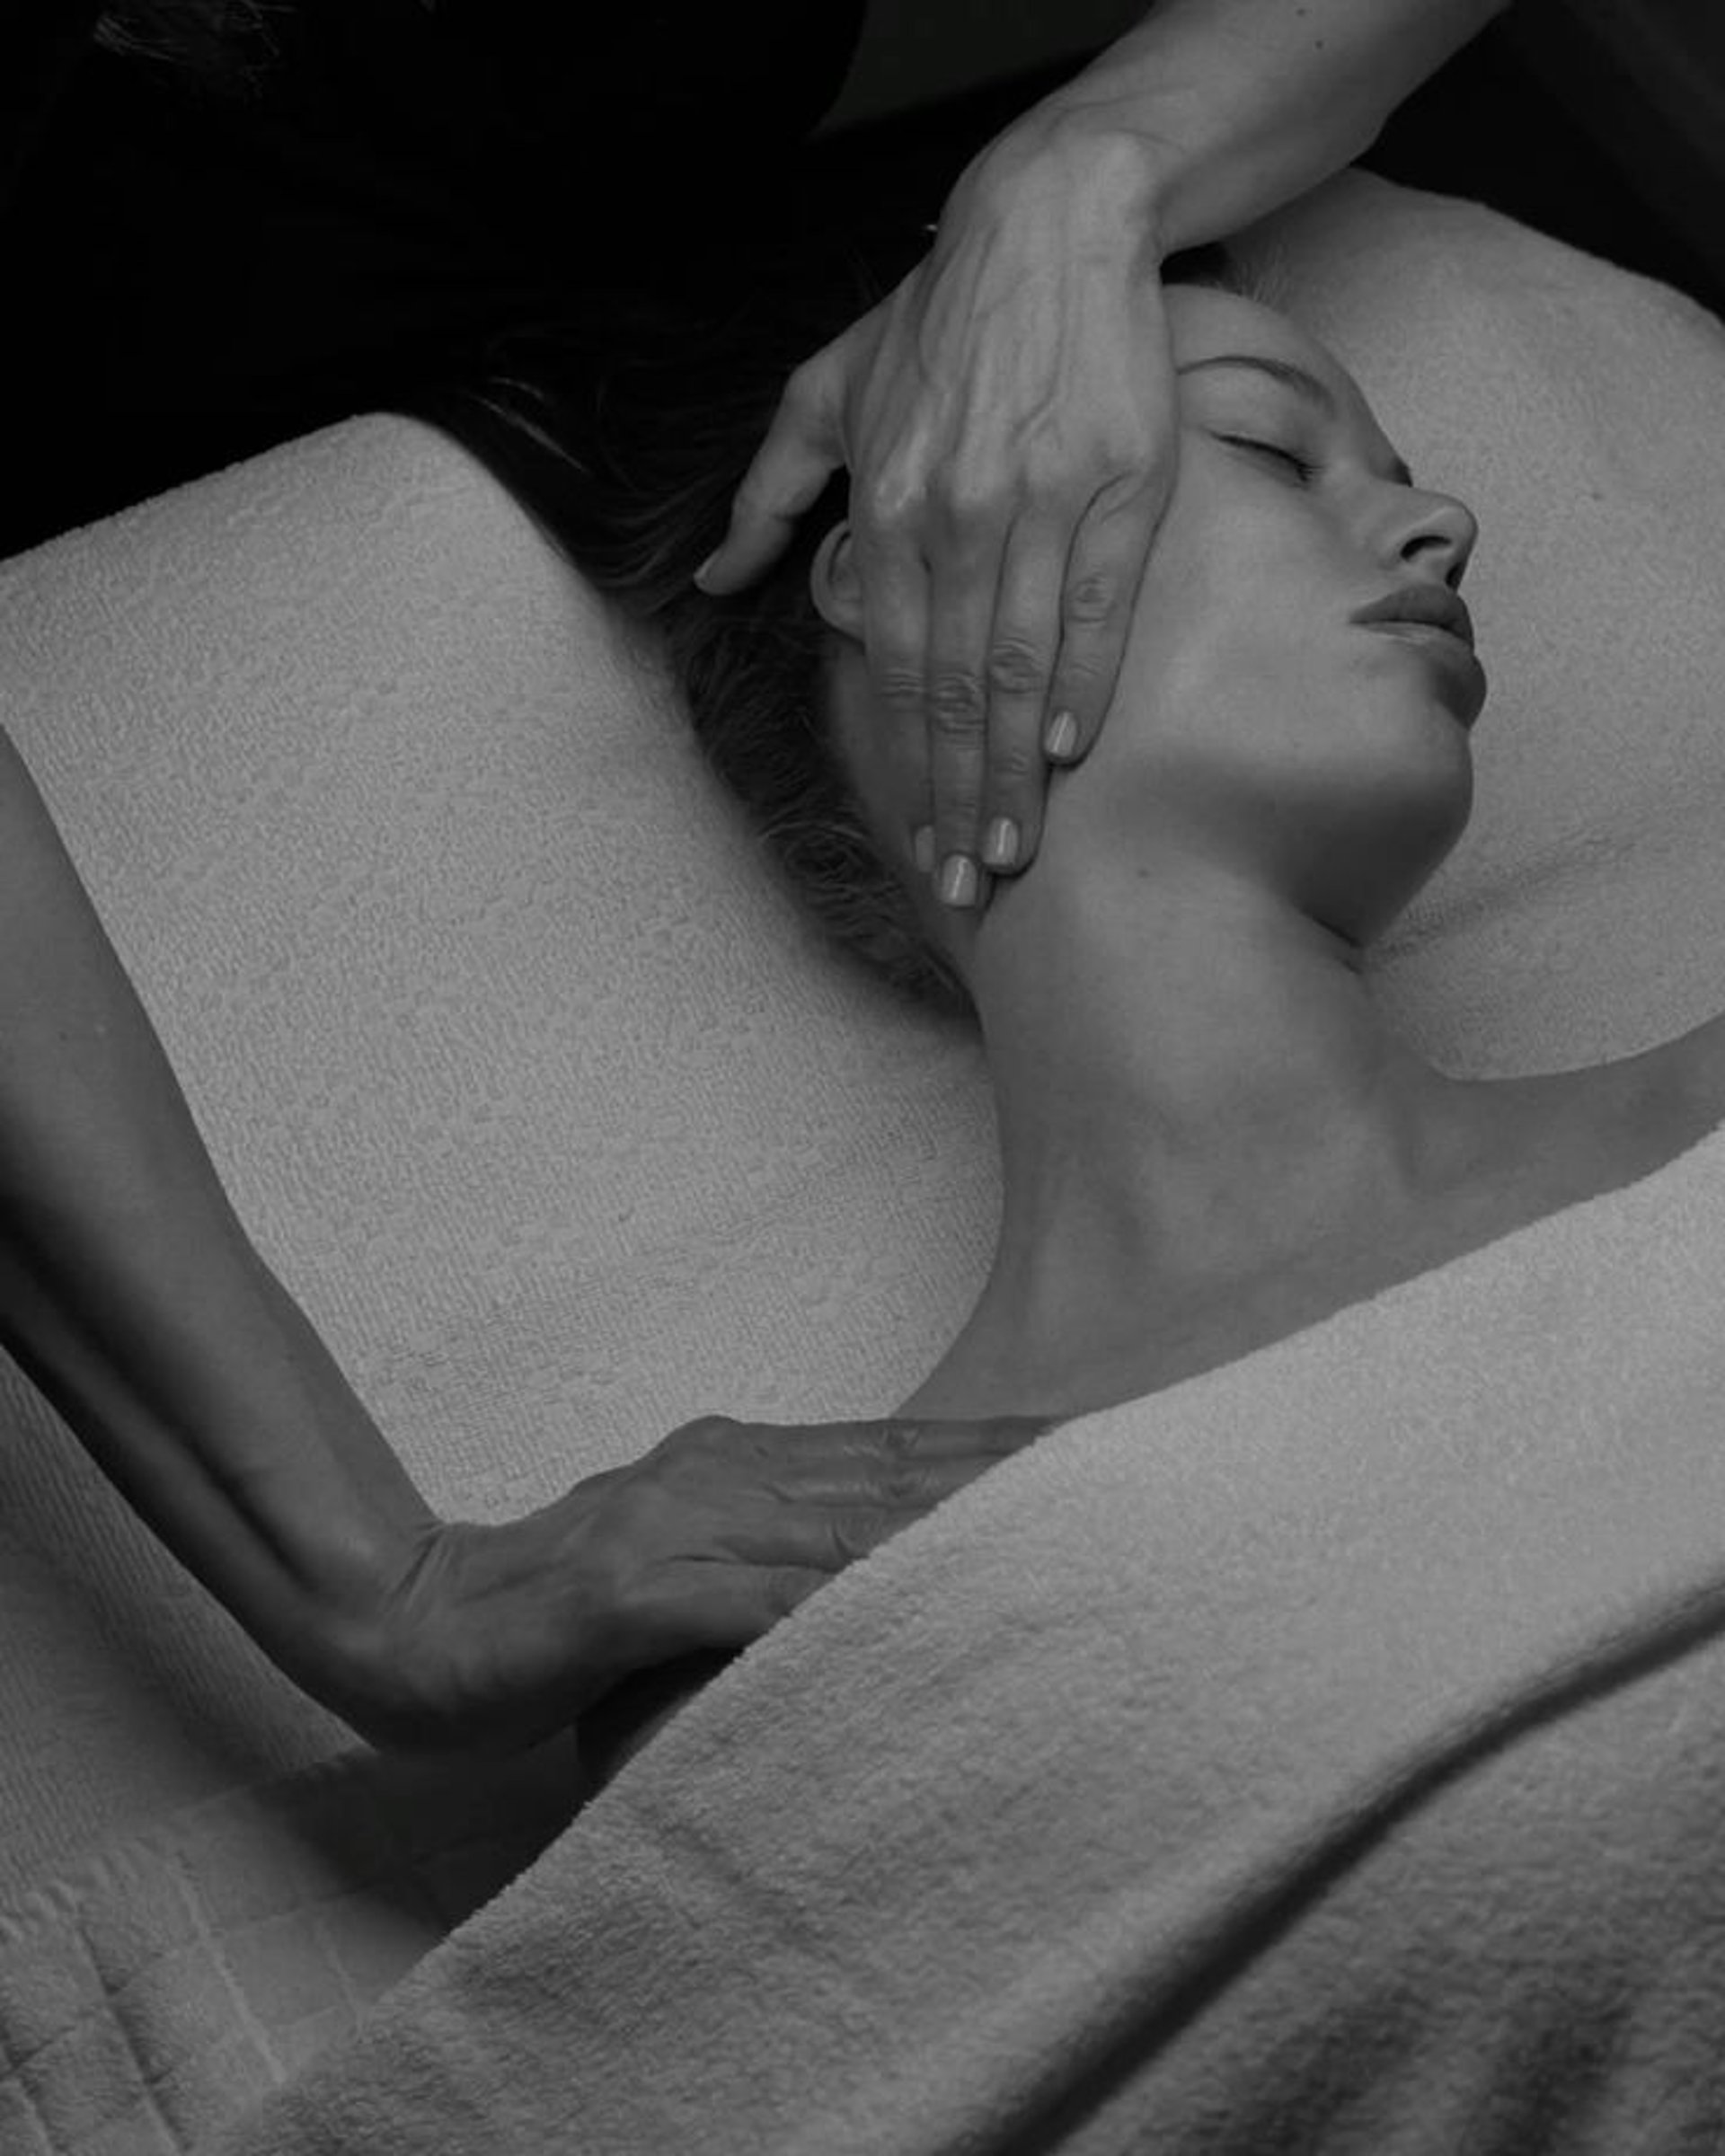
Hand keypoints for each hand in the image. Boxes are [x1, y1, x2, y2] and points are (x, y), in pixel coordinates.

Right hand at [349, 1410, 1057, 1759]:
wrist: (408, 1622)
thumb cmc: (551, 1612)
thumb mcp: (677, 1569)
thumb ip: (761, 1559)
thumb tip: (860, 1572)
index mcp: (732, 1464)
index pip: (889, 1453)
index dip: (991, 1449)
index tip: (1087, 1449)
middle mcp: (715, 1475)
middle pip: (888, 1473)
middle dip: (1006, 1475)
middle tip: (1116, 1470)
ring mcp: (671, 1526)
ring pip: (840, 1524)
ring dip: (949, 1527)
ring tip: (1051, 1529)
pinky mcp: (630, 1589)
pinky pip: (752, 1600)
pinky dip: (833, 1604)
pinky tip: (903, 1610)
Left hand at [695, 126, 1178, 911]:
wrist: (1052, 223)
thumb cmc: (939, 319)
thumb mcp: (827, 389)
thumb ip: (768, 492)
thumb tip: (714, 577)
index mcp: (889, 508)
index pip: (895, 669)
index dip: (907, 767)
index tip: (922, 847)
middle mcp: (958, 516)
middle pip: (956, 689)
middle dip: (959, 798)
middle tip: (967, 885)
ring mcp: (1043, 503)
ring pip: (1023, 662)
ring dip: (1016, 768)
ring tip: (1016, 847)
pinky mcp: (1123, 483)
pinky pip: (1102, 602)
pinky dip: (1088, 679)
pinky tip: (1074, 749)